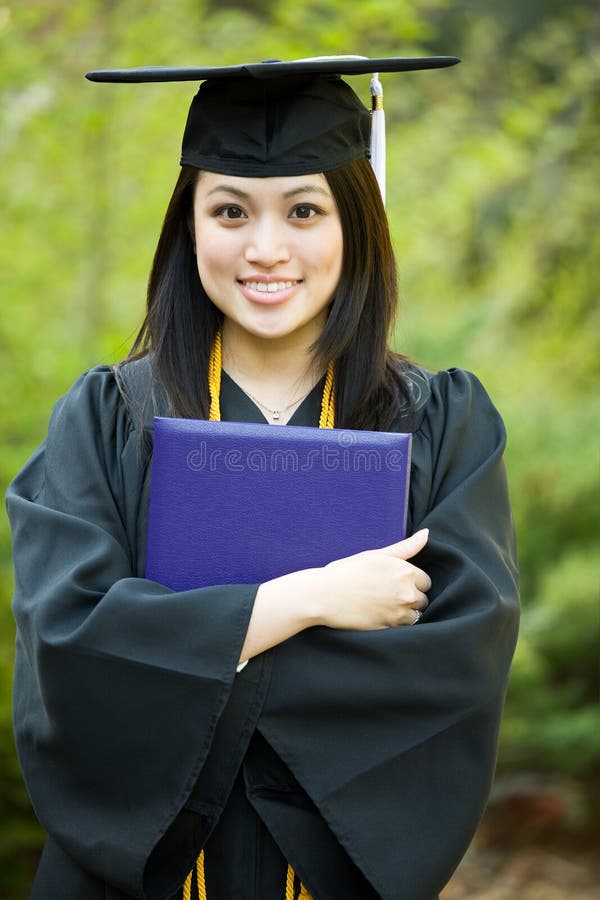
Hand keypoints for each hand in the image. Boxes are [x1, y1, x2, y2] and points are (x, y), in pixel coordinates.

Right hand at [314, 529, 430, 630]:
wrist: (323, 595)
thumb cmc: (347, 572)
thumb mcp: (376, 554)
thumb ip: (405, 547)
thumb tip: (426, 533)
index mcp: (405, 572)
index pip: (425, 581)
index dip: (410, 581)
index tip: (393, 582)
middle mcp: (406, 592)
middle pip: (422, 599)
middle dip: (410, 597)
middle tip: (387, 593)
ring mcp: (399, 612)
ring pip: (415, 614)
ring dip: (405, 612)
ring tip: (383, 605)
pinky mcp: (389, 627)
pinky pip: (404, 627)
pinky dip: (396, 622)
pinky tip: (380, 614)